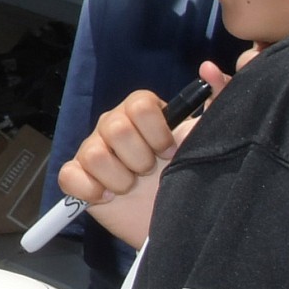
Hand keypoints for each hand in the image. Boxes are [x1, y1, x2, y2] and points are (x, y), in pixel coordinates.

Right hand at [55, 61, 233, 247]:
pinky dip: (91, 190)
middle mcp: (112, 126)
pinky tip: (108, 197)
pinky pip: (70, 176)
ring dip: (120, 178)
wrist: (175, 221)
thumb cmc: (189, 174)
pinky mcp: (76, 178)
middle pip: (116, 128)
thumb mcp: (208, 136)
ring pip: (95, 154)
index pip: (139, 105)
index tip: (170, 151)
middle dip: (139, 158)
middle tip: (150, 171)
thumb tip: (210, 68)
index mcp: (140, 113)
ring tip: (131, 187)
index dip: (157, 132)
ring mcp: (91, 150)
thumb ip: (219, 98)